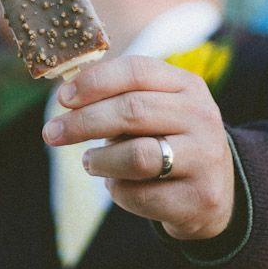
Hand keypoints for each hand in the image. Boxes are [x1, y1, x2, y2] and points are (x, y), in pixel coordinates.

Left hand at [42, 55, 233, 240]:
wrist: (216, 192)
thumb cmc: (166, 140)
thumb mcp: (153, 110)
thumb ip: (117, 98)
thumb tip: (65, 94)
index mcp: (187, 86)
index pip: (137, 71)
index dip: (94, 82)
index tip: (62, 98)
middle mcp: (202, 117)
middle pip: (132, 111)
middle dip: (84, 122)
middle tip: (51, 133)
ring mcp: (206, 158)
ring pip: (138, 156)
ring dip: (101, 160)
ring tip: (89, 162)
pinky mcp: (201, 198)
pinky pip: (142, 195)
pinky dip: (118, 191)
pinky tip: (117, 184)